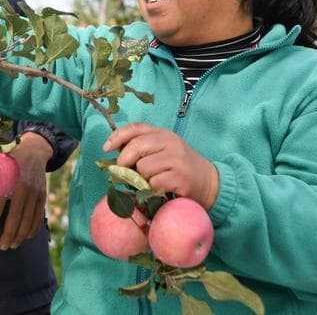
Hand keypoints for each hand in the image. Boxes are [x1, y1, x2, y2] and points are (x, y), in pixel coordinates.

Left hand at [0, 132, 52, 249]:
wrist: (33, 152)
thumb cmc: (10, 164)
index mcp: (8, 181)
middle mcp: (22, 187)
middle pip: (15, 217)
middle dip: (8, 235)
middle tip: (2, 247)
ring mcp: (35, 193)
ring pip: (28, 220)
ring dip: (20, 236)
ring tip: (12, 245)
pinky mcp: (42, 196)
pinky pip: (39, 217)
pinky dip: (33, 229)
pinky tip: (26, 237)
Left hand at [103, 123, 218, 209]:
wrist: (210, 183)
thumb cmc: (179, 168)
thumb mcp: (162, 151)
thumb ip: (141, 149)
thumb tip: (113, 154)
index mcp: (163, 133)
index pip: (135, 128)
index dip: (117, 137)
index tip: (106, 148)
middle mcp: (170, 142)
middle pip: (136, 147)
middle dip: (124, 162)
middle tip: (123, 172)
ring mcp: (177, 159)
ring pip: (143, 167)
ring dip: (142, 178)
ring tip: (153, 181)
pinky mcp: (181, 177)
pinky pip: (154, 183)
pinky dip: (153, 189)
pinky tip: (163, 188)